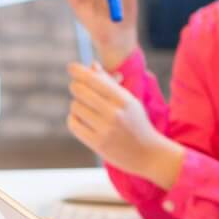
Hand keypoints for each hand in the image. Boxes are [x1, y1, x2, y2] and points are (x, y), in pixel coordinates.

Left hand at [67, 62, 182, 183]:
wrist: (148, 153)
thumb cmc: (136, 122)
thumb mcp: (128, 100)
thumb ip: (109, 83)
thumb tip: (92, 65)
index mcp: (123, 100)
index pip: (94, 80)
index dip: (79, 71)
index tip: (71, 67)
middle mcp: (114, 114)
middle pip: (81, 91)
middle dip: (76, 86)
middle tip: (77, 87)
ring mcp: (105, 130)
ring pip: (75, 107)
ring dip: (76, 104)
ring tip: (85, 108)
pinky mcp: (97, 144)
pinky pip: (74, 124)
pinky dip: (73, 119)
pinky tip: (81, 119)